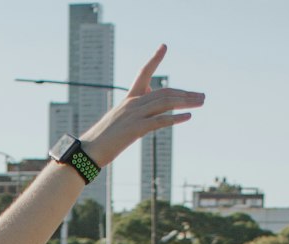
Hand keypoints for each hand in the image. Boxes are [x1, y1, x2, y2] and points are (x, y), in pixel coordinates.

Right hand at [81, 45, 204, 167]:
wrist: (87, 152)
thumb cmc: (101, 141)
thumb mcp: (118, 123)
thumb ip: (134, 114)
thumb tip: (147, 112)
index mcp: (128, 100)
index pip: (143, 74)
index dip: (154, 59)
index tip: (164, 46)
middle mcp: (132, 104)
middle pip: (164, 92)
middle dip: (185, 93)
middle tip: (201, 96)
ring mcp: (134, 115)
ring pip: (165, 103)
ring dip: (186, 102)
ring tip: (200, 102)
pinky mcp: (135, 129)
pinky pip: (159, 121)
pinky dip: (175, 118)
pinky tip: (188, 117)